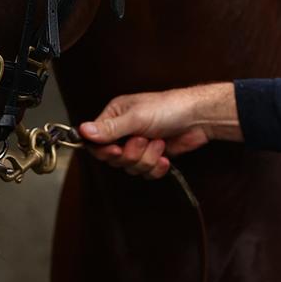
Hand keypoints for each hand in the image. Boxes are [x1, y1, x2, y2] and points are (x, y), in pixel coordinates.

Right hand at [78, 82, 240, 178]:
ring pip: (130, 167)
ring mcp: (139, 145)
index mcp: (115, 117)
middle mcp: (124, 132)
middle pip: (113, 159)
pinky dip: (157, 166)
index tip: (117, 150)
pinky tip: (165, 155)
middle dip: (131, 154)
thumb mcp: (136, 117)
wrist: (198, 118)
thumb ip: (110, 128)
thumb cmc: (168, 108)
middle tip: (143, 140)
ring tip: (159, 142)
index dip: (106, 150)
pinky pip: (146, 173)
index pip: (97, 142)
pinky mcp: (153, 157)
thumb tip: (82, 131)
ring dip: (147, 158)